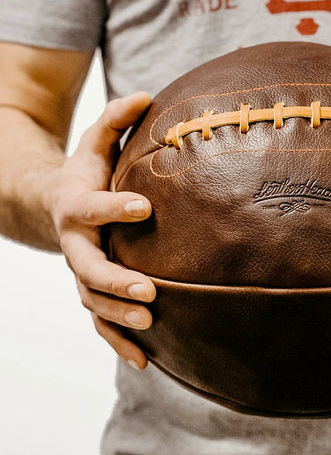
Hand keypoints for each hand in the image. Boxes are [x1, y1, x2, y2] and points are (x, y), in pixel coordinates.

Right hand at [51, 92, 155, 368]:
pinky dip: (118, 342)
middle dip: (116, 281)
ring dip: (118, 317)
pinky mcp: (92, 292)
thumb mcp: (95, 143)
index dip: (114, 207)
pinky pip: (100, 323)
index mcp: (76, 205)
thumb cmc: (86, 173)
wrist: (55, 206)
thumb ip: (116, 120)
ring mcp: (81, 272)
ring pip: (93, 301)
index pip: (92, 208)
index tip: (145, 206)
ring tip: (150, 324)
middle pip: (88, 268)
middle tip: (149, 291)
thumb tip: (147, 94)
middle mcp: (75, 244)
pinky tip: (146, 361)